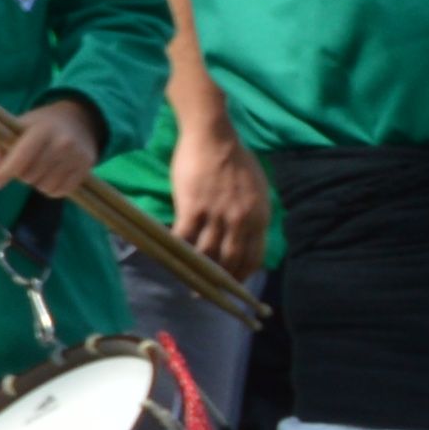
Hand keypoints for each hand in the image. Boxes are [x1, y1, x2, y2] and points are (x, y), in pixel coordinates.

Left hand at [0, 92, 106, 203]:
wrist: (78, 120)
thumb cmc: (40, 125)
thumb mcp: (16, 128)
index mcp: (42, 129)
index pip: (21, 157)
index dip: (4, 173)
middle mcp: (63, 143)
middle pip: (29, 176)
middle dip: (20, 174)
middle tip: (24, 162)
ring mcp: (77, 157)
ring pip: (44, 187)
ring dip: (36, 182)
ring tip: (39, 167)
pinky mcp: (86, 169)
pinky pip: (60, 192)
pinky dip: (51, 189)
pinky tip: (51, 174)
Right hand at [172, 104, 268, 275]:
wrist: (213, 136)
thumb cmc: (234, 157)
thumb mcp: (257, 188)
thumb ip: (253, 213)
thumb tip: (246, 235)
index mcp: (260, 216)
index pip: (254, 257)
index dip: (242, 275)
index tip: (231, 285)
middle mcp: (241, 221)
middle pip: (230, 260)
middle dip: (218, 281)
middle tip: (206, 293)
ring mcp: (217, 215)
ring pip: (206, 254)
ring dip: (196, 272)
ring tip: (187, 282)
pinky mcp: (193, 208)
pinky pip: (184, 238)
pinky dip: (176, 252)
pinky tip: (168, 258)